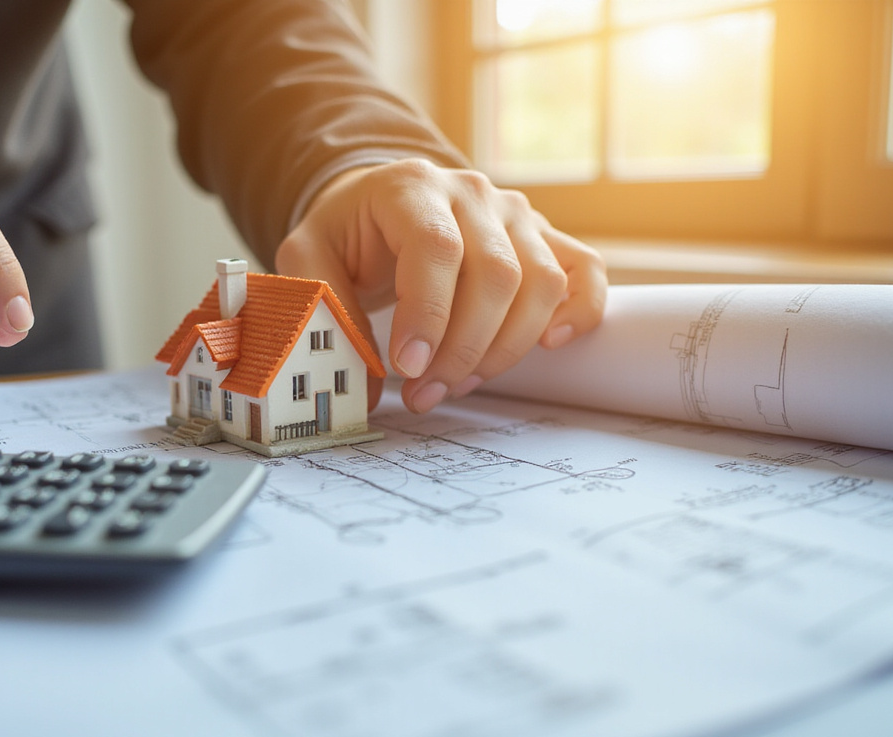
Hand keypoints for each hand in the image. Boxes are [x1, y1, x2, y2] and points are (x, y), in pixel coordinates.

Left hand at [275, 159, 606, 412]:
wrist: (380, 204)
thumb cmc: (348, 234)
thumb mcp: (308, 258)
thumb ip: (326, 312)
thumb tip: (364, 388)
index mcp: (412, 188)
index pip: (436, 247)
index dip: (428, 314)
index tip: (408, 367)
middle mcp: (473, 194)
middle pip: (496, 274)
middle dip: (463, 347)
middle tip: (426, 392)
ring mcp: (516, 215)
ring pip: (540, 283)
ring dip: (505, 348)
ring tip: (458, 383)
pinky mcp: (544, 239)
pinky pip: (584, 271)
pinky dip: (579, 311)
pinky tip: (551, 345)